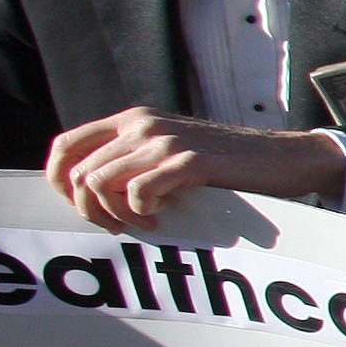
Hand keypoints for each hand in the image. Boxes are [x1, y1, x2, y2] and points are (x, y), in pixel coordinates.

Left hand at [42, 110, 345, 231]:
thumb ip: (134, 160)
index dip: (60, 185)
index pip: (64, 148)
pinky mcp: (189, 161)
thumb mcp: (171, 152)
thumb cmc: (229, 165)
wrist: (285, 157)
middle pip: (77, 174)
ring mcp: (164, 140)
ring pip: (99, 184)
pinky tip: (165, 216)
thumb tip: (87, 194)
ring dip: (117, 215)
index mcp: (132, 120)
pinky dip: (144, 213)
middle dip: (91, 211)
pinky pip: (138, 192)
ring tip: (146, 223)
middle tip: (122, 226)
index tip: (87, 210)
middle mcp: (142, 124)